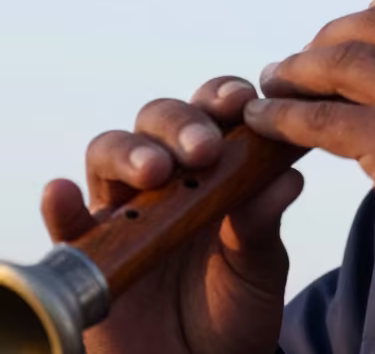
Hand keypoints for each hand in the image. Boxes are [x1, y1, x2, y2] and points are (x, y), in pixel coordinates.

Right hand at [41, 77, 302, 353]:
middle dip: (181, 123)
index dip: (223, 96)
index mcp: (215, 163)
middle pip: (159, 120)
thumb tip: (288, 177)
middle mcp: (166, 175)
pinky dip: (61, 204)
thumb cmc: (236, 304)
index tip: (242, 101)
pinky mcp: (87, 251)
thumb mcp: (259, 265)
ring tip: (155, 170)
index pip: (214, 111)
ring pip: (110, 153)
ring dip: (130, 151)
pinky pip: (65, 222)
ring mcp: (124, 208)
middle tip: (205, 148)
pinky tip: (63, 194)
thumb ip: (262, 222)